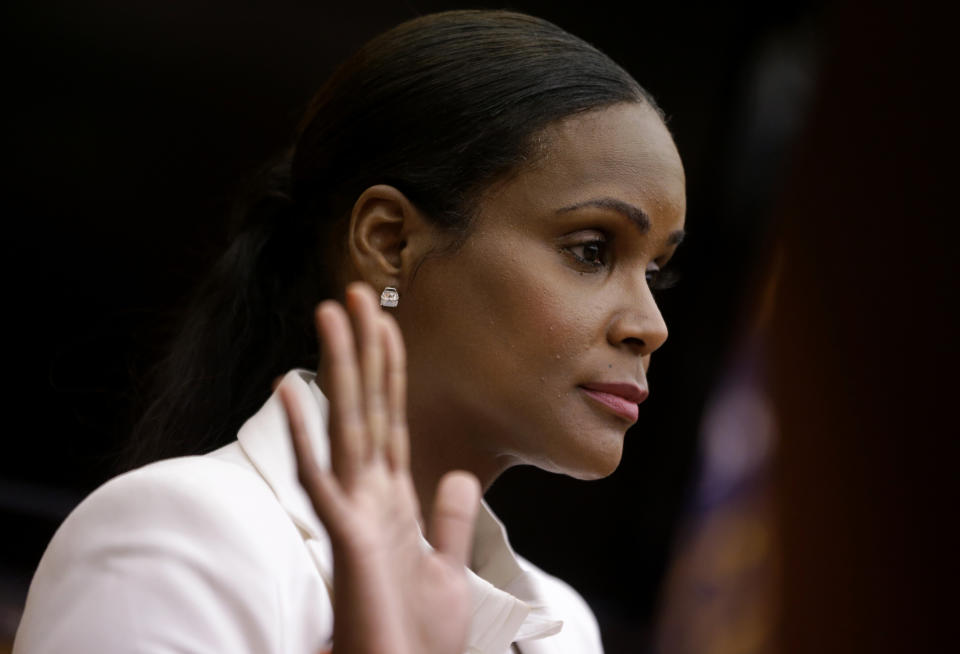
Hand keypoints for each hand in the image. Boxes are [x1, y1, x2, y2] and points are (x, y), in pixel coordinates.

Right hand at [279, 282, 480, 653]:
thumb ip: (451, 520)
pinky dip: (305, 432)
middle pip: (367, 406)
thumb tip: (460, 475)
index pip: (393, 418)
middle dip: (364, 348)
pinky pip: (320, 475)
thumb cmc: (416, 637)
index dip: (391, 369)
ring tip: (332, 312)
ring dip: (339, 367)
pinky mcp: (344, 536)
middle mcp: (369, 495)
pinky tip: (292, 387)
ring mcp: (353, 511)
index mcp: (392, 499)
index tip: (389, 322)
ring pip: (346, 423)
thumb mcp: (447, 569)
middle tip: (358, 289)